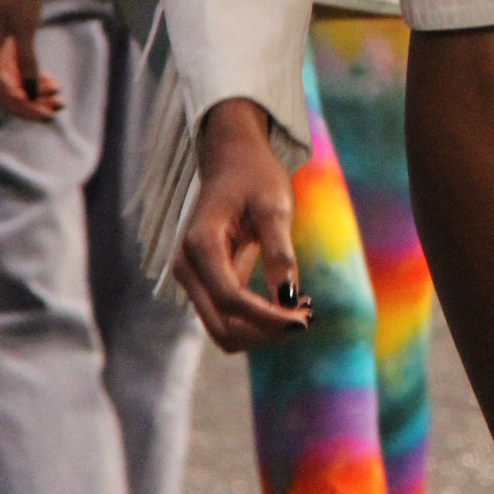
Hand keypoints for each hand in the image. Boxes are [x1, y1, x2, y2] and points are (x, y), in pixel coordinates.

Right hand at [0, 0, 61, 119]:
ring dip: (34, 91)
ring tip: (58, 94)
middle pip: (7, 91)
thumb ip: (27, 61)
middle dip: (30, 102)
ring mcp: (0, 45)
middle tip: (58, 105)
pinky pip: (19, 67)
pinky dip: (33, 77)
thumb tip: (31, 92)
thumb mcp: (25, 27)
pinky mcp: (12, 36)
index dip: (23, 108)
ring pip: (14, 80)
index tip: (46, 114)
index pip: (1, 94)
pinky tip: (49, 80)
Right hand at [174, 99, 310, 352]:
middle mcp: (187, 267)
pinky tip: (288, 301)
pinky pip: (228, 317)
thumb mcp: (274, 206)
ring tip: (301, 308)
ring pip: (224, 329)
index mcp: (201, 245)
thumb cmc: (255, 177)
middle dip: (264, 332)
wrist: (232, 162)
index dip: (268, 318)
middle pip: (222, 326)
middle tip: (306, 317)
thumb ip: (279, 251)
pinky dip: (257, 320)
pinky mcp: (204, 283)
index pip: (231, 299)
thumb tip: (288, 298)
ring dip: (261, 331)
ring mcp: (192, 278)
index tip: (305, 319)